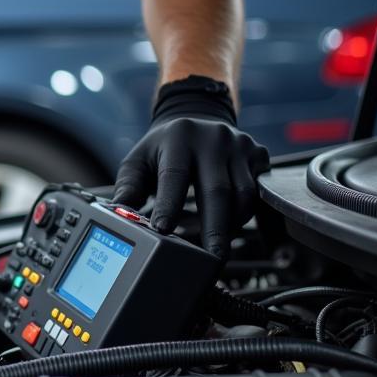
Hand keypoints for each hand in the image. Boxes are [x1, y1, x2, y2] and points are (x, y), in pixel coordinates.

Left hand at [112, 76, 269, 258]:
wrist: (196, 118)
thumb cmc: (163, 148)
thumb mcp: (140, 159)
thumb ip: (129, 186)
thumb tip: (118, 213)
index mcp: (179, 137)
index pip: (174, 175)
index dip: (169, 205)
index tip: (163, 230)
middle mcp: (213, 138)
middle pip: (217, 190)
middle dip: (215, 228)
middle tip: (212, 258)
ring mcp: (239, 145)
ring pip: (242, 195)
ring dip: (231, 224)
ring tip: (217, 245)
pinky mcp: (258, 154)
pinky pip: (256, 192)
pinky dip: (244, 214)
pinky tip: (230, 225)